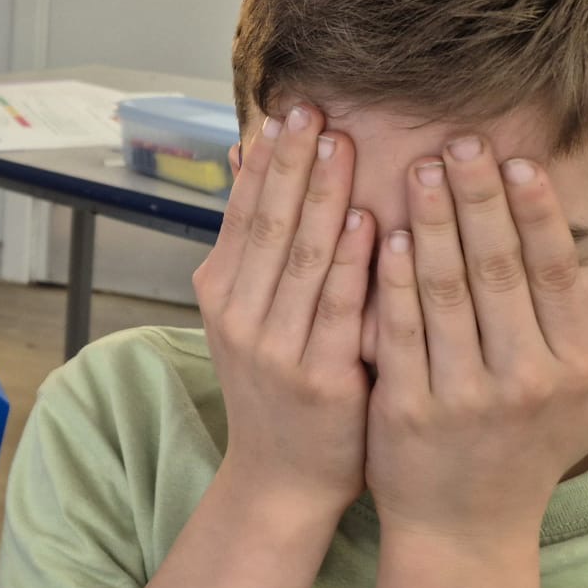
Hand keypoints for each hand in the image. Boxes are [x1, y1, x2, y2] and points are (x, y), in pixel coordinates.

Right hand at [191, 104, 375, 513]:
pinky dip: (351, 264)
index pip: (244, 213)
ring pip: (300, 259)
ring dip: (320, 198)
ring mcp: (274, 348)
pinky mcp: (318, 377)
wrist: (282, 478)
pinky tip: (367, 222)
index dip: (266, 162)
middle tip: (313, 110)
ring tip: (340, 145)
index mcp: (221, 294)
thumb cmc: (279, 389)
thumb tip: (247, 160)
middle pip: (269, 225)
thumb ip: (253, 244)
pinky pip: (338, 309)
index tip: (286, 112)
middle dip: (291, 165)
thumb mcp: (248, 315)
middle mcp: (238, 315)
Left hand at [364, 138, 587, 539]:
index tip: (518, 163)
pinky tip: (381, 234)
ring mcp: (461, 393)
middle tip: (457, 142)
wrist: (463, 532)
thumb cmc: (528, 459)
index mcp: (567, 368)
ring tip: (416, 169)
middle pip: (496, 269)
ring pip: (444, 291)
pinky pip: (399, 330)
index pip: (551, 274)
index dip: (535, 214)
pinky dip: (391, 279)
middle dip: (477, 200)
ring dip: (431, 224)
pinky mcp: (406, 408)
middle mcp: (521, 377)